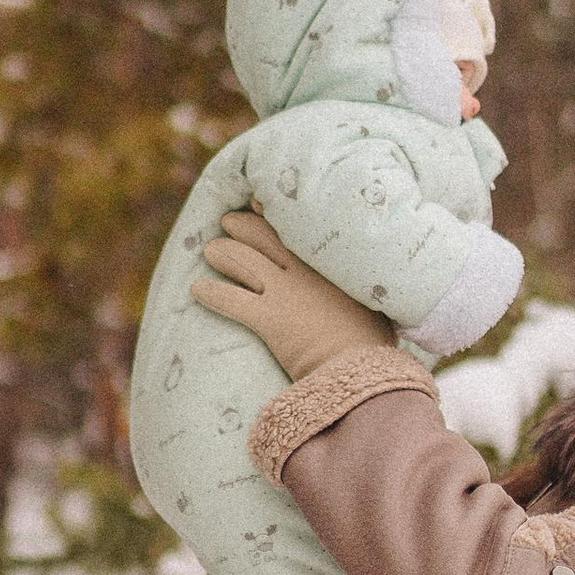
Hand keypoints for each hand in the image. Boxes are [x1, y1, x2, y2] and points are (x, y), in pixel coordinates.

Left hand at [189, 208, 395, 381]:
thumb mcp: (378, 308)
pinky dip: (211, 293)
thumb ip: (364, 292)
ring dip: (223, 252)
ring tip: (211, 250)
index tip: (263, 204)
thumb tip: (371, 289)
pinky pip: (230, 299)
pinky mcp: (268, 318)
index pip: (300, 229)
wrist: (362, 370)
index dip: (278, 214)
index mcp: (332, 265)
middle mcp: (306, 271)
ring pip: (242, 260)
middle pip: (264, 236)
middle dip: (242, 226)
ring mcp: (285, 292)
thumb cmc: (373, 346)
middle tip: (229, 221)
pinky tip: (197, 290)